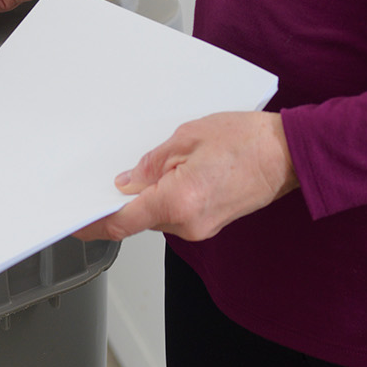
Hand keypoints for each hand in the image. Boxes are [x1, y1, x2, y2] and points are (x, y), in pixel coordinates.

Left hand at [75, 112, 298, 242]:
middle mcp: (187, 223)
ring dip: (149, 198)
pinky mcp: (210, 225)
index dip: (94, 224)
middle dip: (124, 201)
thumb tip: (128, 183)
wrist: (289, 154)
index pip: (121, 223)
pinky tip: (175, 176)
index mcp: (177, 201)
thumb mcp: (186, 138)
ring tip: (162, 165)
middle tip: (115, 177)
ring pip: (157, 218)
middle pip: (138, 220)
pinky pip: (175, 216)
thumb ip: (150, 164)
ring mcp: (201, 228)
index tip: (77, 222)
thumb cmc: (247, 141)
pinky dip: (166, 200)